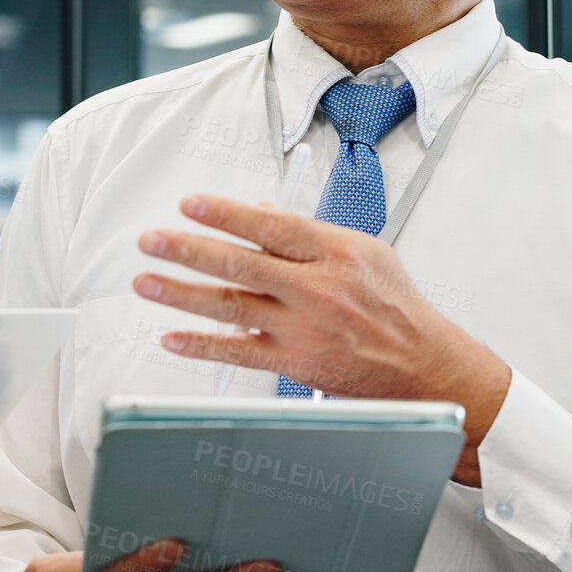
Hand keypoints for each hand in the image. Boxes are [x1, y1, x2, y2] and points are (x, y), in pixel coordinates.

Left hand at [132, 193, 511, 484]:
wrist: (424, 366)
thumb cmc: (397, 308)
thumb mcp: (366, 253)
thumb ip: (311, 234)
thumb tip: (263, 211)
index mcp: (334, 253)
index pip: (270, 225)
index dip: (225, 213)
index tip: (190, 204)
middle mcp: (316, 289)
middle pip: (240, 264)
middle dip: (188, 249)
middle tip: (152, 240)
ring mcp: (302, 328)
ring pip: (231, 306)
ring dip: (182, 293)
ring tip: (147, 281)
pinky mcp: (295, 363)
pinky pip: (238, 352)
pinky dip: (202, 345)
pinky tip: (172, 337)